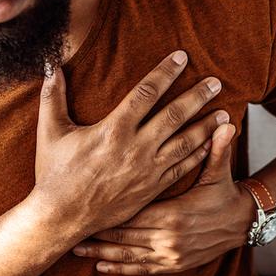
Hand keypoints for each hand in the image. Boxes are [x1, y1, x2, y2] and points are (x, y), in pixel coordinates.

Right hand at [33, 50, 230, 235]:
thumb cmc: (54, 174)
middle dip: (197, 96)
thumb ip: (53, 97)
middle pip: (174, 115)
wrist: (62, 217)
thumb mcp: (50, 132)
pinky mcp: (151, 189)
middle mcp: (135, 148)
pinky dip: (198, 155)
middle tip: (216, 82)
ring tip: (224, 113)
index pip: (146, 92)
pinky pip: (181, 169)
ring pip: (184, 143)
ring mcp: (147, 170)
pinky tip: (210, 145)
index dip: (165, 72)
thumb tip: (51, 66)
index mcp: (113, 129)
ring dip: (206, 126)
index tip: (181, 57)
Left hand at [70, 121, 255, 274]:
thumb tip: (225, 122)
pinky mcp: (174, 265)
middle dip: (97, 232)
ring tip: (76, 249)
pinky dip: (121, 267)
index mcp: (173, 214)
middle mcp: (169, 238)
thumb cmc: (226, 193)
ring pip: (128, 254)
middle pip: (124, 234)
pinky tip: (101, 266)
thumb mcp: (219, 172)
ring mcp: (171, 255)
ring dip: (101, 253)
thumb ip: (216, 148)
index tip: (84, 204)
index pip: (132, 211)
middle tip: (70, 226)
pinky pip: (142, 268)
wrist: (244, 224)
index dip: (107, 210)